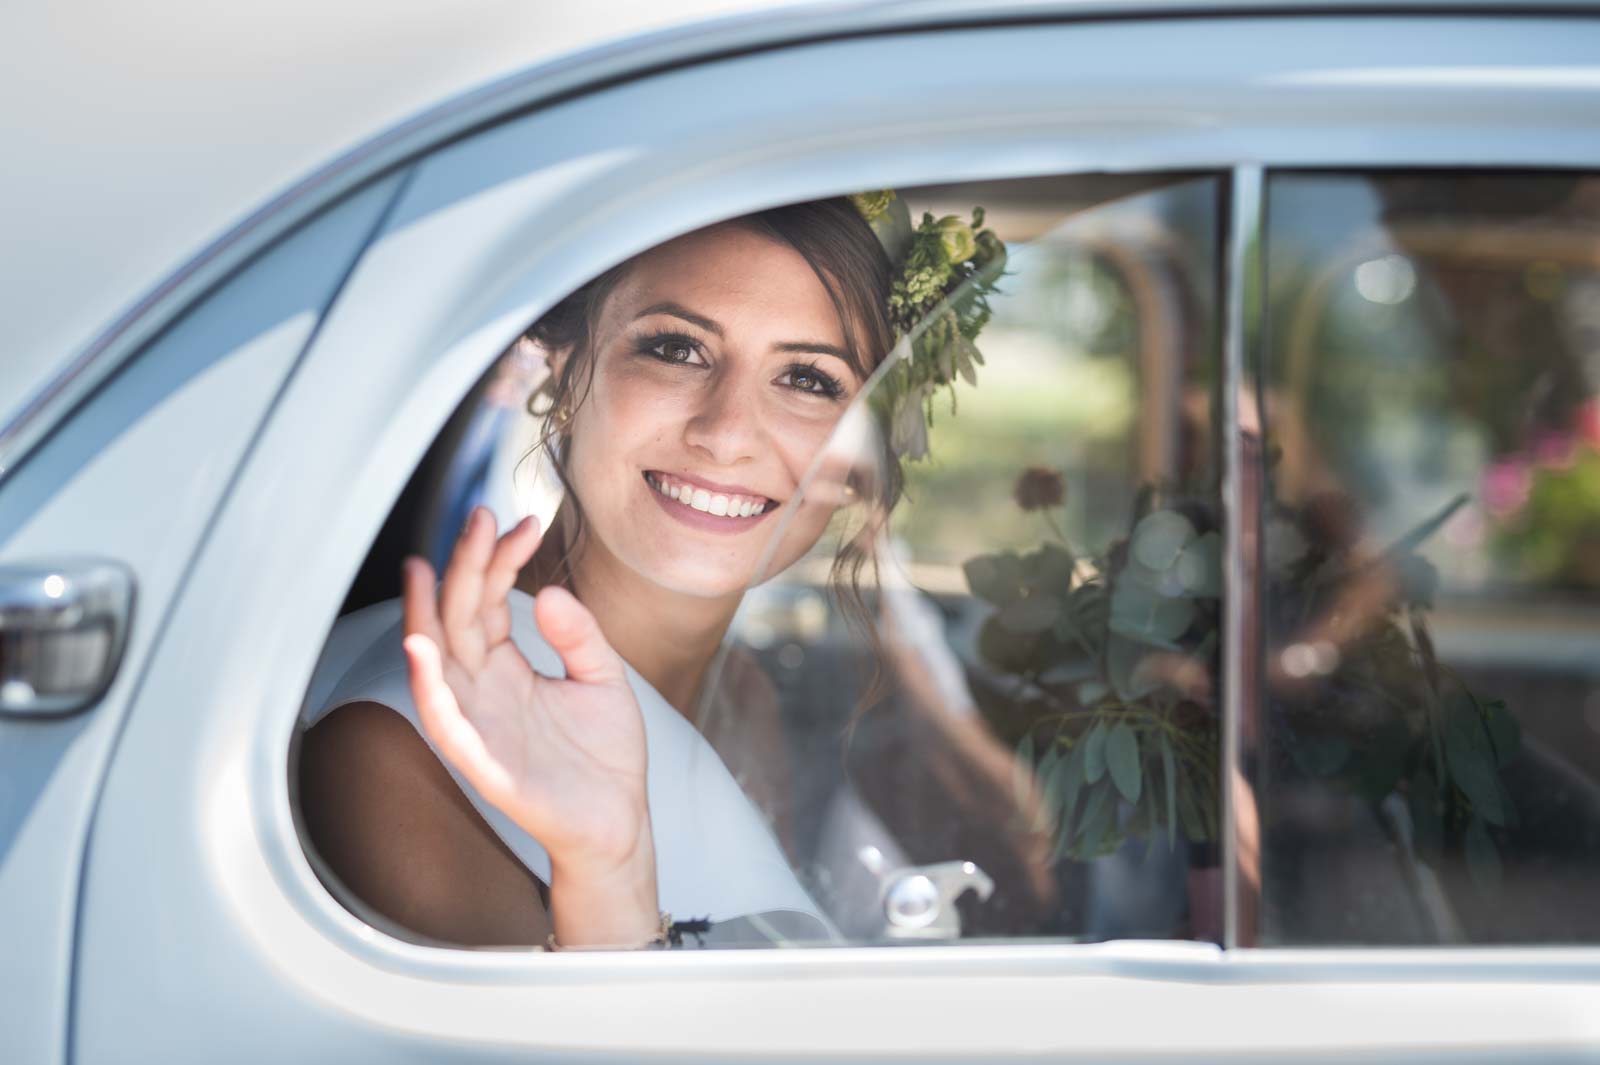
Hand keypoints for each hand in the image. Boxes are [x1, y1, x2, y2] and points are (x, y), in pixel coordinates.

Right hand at [401, 508, 658, 942]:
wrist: (620, 824)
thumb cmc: (604, 758)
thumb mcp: (602, 677)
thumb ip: (580, 634)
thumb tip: (552, 591)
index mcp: (506, 669)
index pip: (488, 603)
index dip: (499, 560)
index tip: (523, 521)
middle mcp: (483, 692)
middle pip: (458, 620)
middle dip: (464, 568)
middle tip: (478, 518)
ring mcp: (480, 726)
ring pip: (436, 665)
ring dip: (424, 619)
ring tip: (424, 571)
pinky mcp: (485, 764)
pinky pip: (447, 725)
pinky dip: (431, 689)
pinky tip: (423, 651)